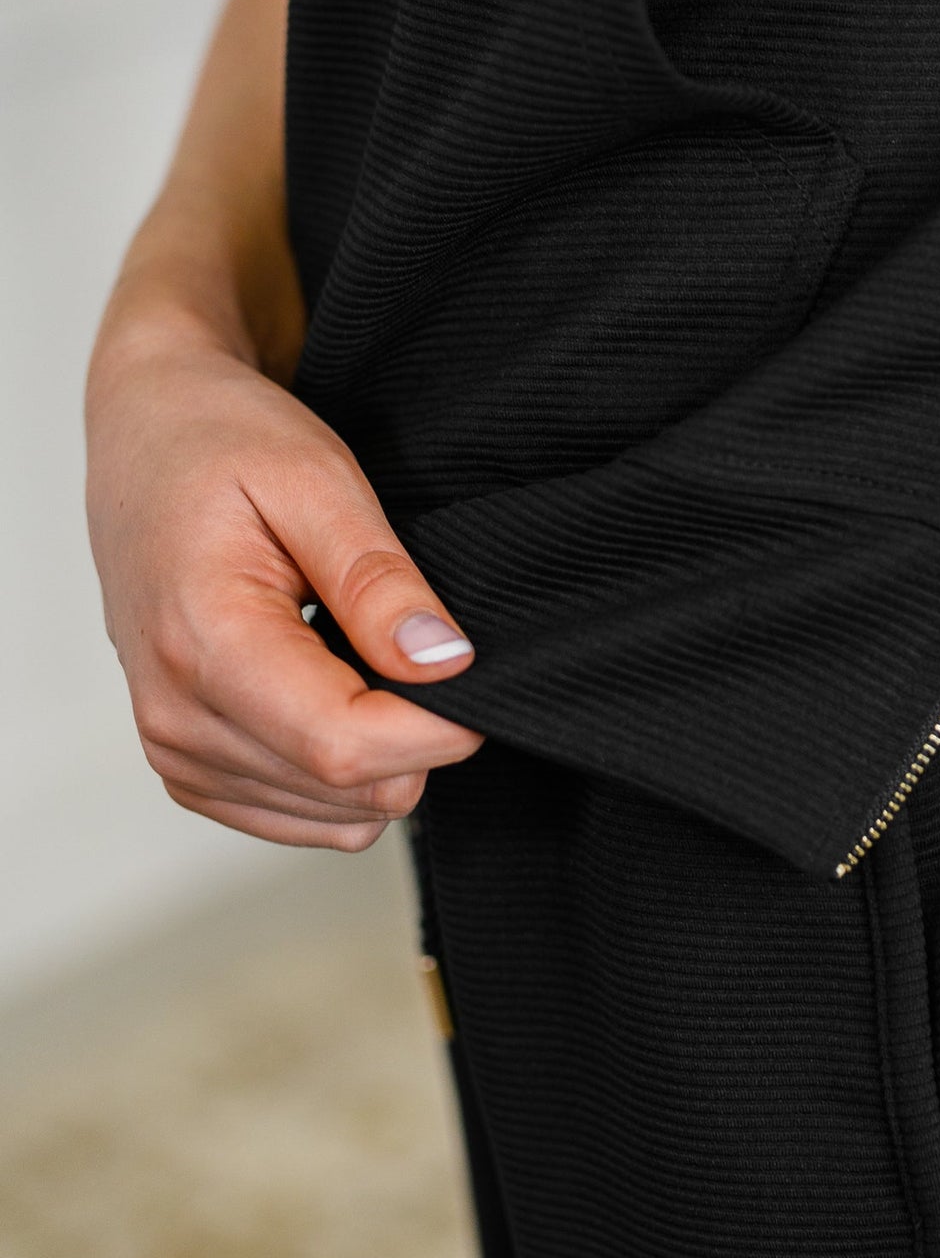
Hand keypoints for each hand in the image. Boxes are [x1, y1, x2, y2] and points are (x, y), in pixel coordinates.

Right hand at [87, 316, 482, 848]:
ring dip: (382, 753)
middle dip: (417, 733)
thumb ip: (377, 581)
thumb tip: (443, 663)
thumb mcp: (316, 479)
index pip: (343, 747)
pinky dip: (344, 772)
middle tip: (414, 641)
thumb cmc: (220, 444)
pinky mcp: (191, 768)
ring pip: (338, 819)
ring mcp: (177, 751)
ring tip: (362, 654)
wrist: (147, 438)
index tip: (474, 676)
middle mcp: (176, 715)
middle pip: (350, 791)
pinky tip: (336, 688)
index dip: (437, 729)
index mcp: (203, 642)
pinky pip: (307, 819)